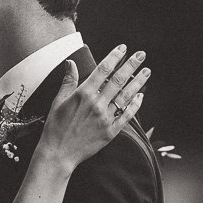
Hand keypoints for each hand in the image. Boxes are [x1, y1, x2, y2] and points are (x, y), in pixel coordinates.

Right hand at [37, 45, 149, 168]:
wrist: (59, 153)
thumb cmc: (55, 127)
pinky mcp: (110, 132)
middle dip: (131, 65)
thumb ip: (68, 81)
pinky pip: (126, 116)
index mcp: (83, 94)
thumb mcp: (58, 101)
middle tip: (141, 54)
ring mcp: (105, 118)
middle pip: (118, 80)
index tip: (123, 48)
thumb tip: (71, 62)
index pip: (103, 70)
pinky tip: (140, 96)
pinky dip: (135, 105)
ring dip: (138, 83)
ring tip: (147, 72)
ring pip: (126, 96)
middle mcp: (97, 104)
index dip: (114, 57)